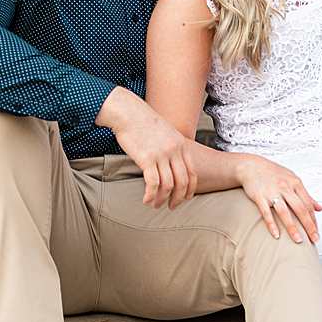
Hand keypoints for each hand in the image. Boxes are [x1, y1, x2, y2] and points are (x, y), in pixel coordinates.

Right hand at [101, 87, 197, 208]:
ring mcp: (162, 155)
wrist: (129, 113)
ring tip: (155, 205)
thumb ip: (173, 148)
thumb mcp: (167, 134)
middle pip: (183, 182)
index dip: (190, 189)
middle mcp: (175, 151)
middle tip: (171, 207)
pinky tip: (146, 200)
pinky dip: (151, 195)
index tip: (184, 198)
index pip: (192, 173)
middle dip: (178, 198)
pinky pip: (153, 183)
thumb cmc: (145, 124)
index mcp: (182, 146)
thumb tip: (173, 165)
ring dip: (162, 199)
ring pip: (168, 185)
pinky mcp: (147, 158)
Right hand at [237, 155, 321, 243]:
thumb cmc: (274, 174)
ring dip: (292, 228)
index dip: (313, 220)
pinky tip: (276, 235)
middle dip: (308, 226)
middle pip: (300, 209)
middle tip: (314, 239)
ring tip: (298, 241)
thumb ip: (307, 195)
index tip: (316, 233)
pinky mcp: (260, 196)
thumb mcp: (293, 180)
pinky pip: (266, 213)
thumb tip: (320, 208)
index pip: (308, 205)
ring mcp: (273, 192)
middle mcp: (286, 188)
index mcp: (296, 184)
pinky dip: (272, 224)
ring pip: (285, 212)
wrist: (251, 166)